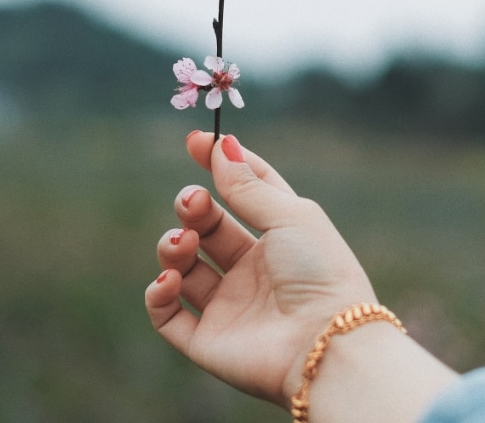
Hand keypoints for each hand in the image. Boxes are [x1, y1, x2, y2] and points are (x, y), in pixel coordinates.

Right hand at [145, 131, 376, 406]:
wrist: (326, 343)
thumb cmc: (319, 272)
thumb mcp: (288, 215)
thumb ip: (247, 184)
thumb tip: (221, 143)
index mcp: (279, 238)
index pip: (245, 194)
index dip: (222, 165)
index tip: (197, 141)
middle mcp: (252, 271)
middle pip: (208, 227)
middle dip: (192, 207)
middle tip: (193, 202)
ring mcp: (228, 306)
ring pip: (183, 266)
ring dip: (172, 245)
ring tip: (184, 243)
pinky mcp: (207, 340)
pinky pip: (166, 314)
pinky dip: (158, 293)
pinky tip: (171, 279)